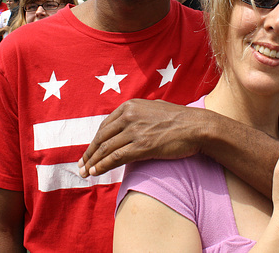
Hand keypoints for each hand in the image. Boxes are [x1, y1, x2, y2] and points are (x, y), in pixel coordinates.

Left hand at [78, 99, 203, 176]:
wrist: (197, 127)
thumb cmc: (179, 119)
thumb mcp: (154, 108)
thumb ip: (138, 114)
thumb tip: (127, 123)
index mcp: (130, 105)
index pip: (105, 126)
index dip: (94, 141)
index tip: (89, 153)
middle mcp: (129, 116)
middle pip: (101, 138)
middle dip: (89, 154)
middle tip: (81, 166)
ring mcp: (135, 131)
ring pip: (105, 149)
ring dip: (93, 163)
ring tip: (86, 172)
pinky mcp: (142, 146)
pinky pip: (115, 158)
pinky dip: (103, 166)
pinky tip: (96, 172)